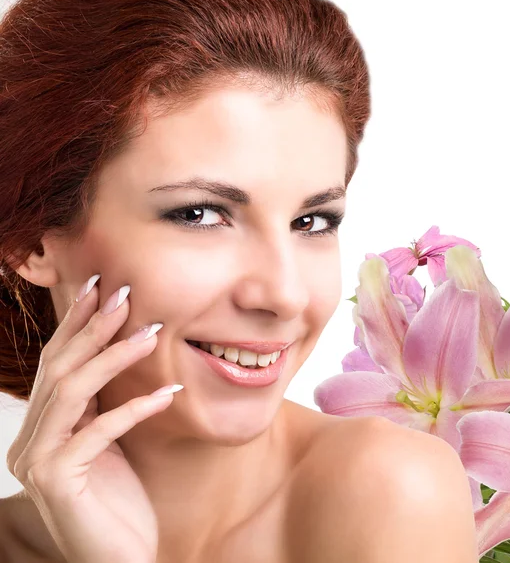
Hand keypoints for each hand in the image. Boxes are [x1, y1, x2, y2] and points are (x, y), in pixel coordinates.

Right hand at [6, 276, 180, 562]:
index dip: (75, 323)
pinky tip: (167, 392)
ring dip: (115, 357)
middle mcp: (29, 441)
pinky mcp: (58, 481)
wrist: (121, 561)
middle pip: (59, 369)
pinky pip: (99, 430)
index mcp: (40, 428)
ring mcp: (37, 462)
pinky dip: (134, 407)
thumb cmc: (120, 501)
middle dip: (93, 327)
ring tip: (153, 332)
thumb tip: (121, 350)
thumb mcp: (110, 442)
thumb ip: (102, 404)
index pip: (55, 364)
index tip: (100, 287)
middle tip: (125, 294)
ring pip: (73, 390)